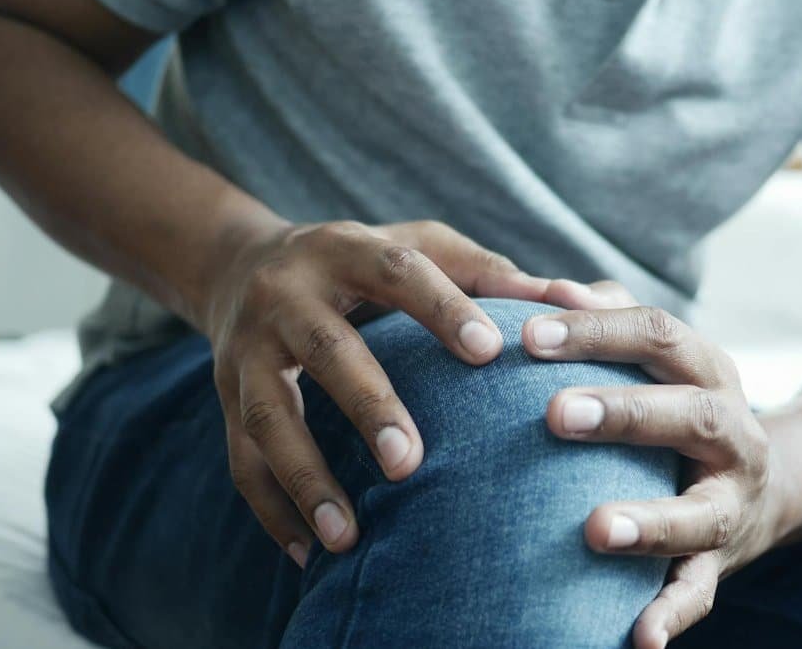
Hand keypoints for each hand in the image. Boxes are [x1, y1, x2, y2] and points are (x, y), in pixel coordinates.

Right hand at [202, 218, 550, 566]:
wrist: (240, 266)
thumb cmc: (361, 264)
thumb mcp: (417, 248)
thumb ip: (489, 273)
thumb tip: (577, 300)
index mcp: (346, 249)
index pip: (397, 271)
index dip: (442, 308)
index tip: (490, 352)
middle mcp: (288, 296)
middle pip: (326, 349)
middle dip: (368, 406)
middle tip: (411, 463)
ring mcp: (247, 350)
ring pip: (270, 416)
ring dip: (307, 478)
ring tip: (347, 536)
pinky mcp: (225, 397)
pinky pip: (240, 460)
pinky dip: (273, 510)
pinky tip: (309, 553)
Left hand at [522, 283, 787, 647]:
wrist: (769, 481)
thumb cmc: (679, 405)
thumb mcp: (661, 357)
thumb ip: (607, 318)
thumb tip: (548, 289)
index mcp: (708, 370)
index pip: (659, 334)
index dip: (597, 331)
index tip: (529, 335)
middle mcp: (732, 430)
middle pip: (689, 413)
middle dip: (624, 412)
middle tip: (554, 415)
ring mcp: (732, 501)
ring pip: (701, 511)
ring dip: (650, 521)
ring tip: (593, 530)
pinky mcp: (723, 560)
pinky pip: (701, 591)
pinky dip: (672, 615)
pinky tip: (638, 639)